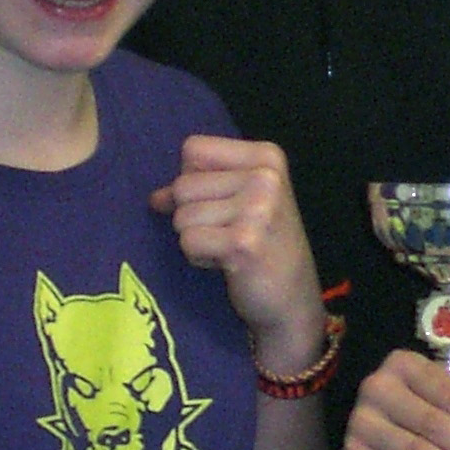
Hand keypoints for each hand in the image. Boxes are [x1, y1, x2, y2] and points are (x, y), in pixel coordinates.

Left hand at [152, 136, 325, 373]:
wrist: (293, 300)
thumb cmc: (264, 247)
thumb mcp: (242, 201)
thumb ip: (200, 187)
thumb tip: (155, 198)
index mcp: (267, 156)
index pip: (193, 149)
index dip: (192, 180)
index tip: (219, 204)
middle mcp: (266, 176)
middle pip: (183, 184)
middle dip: (192, 215)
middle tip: (227, 233)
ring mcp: (258, 208)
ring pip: (182, 215)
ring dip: (196, 238)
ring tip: (229, 248)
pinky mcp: (243, 242)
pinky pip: (188, 241)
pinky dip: (200, 257)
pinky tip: (228, 263)